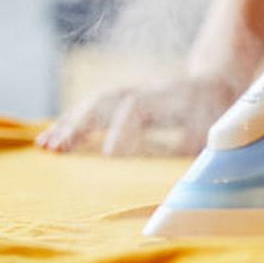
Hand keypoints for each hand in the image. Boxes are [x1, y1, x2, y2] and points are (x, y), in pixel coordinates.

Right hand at [36, 73, 242, 155]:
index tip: (109, 155)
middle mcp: (148, 90)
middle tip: (59, 150)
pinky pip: (92, 108)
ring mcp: (132, 91)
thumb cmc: (218, 116)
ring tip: (45, 146)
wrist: (216, 82)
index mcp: (174, 97)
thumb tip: (182, 180)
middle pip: (108, 101)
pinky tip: (50, 139)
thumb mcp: (217, 134)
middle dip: (81, 126)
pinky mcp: (123, 99)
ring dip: (69, 124)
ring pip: (95, 103)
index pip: (139, 107)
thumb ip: (196, 150)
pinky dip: (70, 122)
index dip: (123, 128)